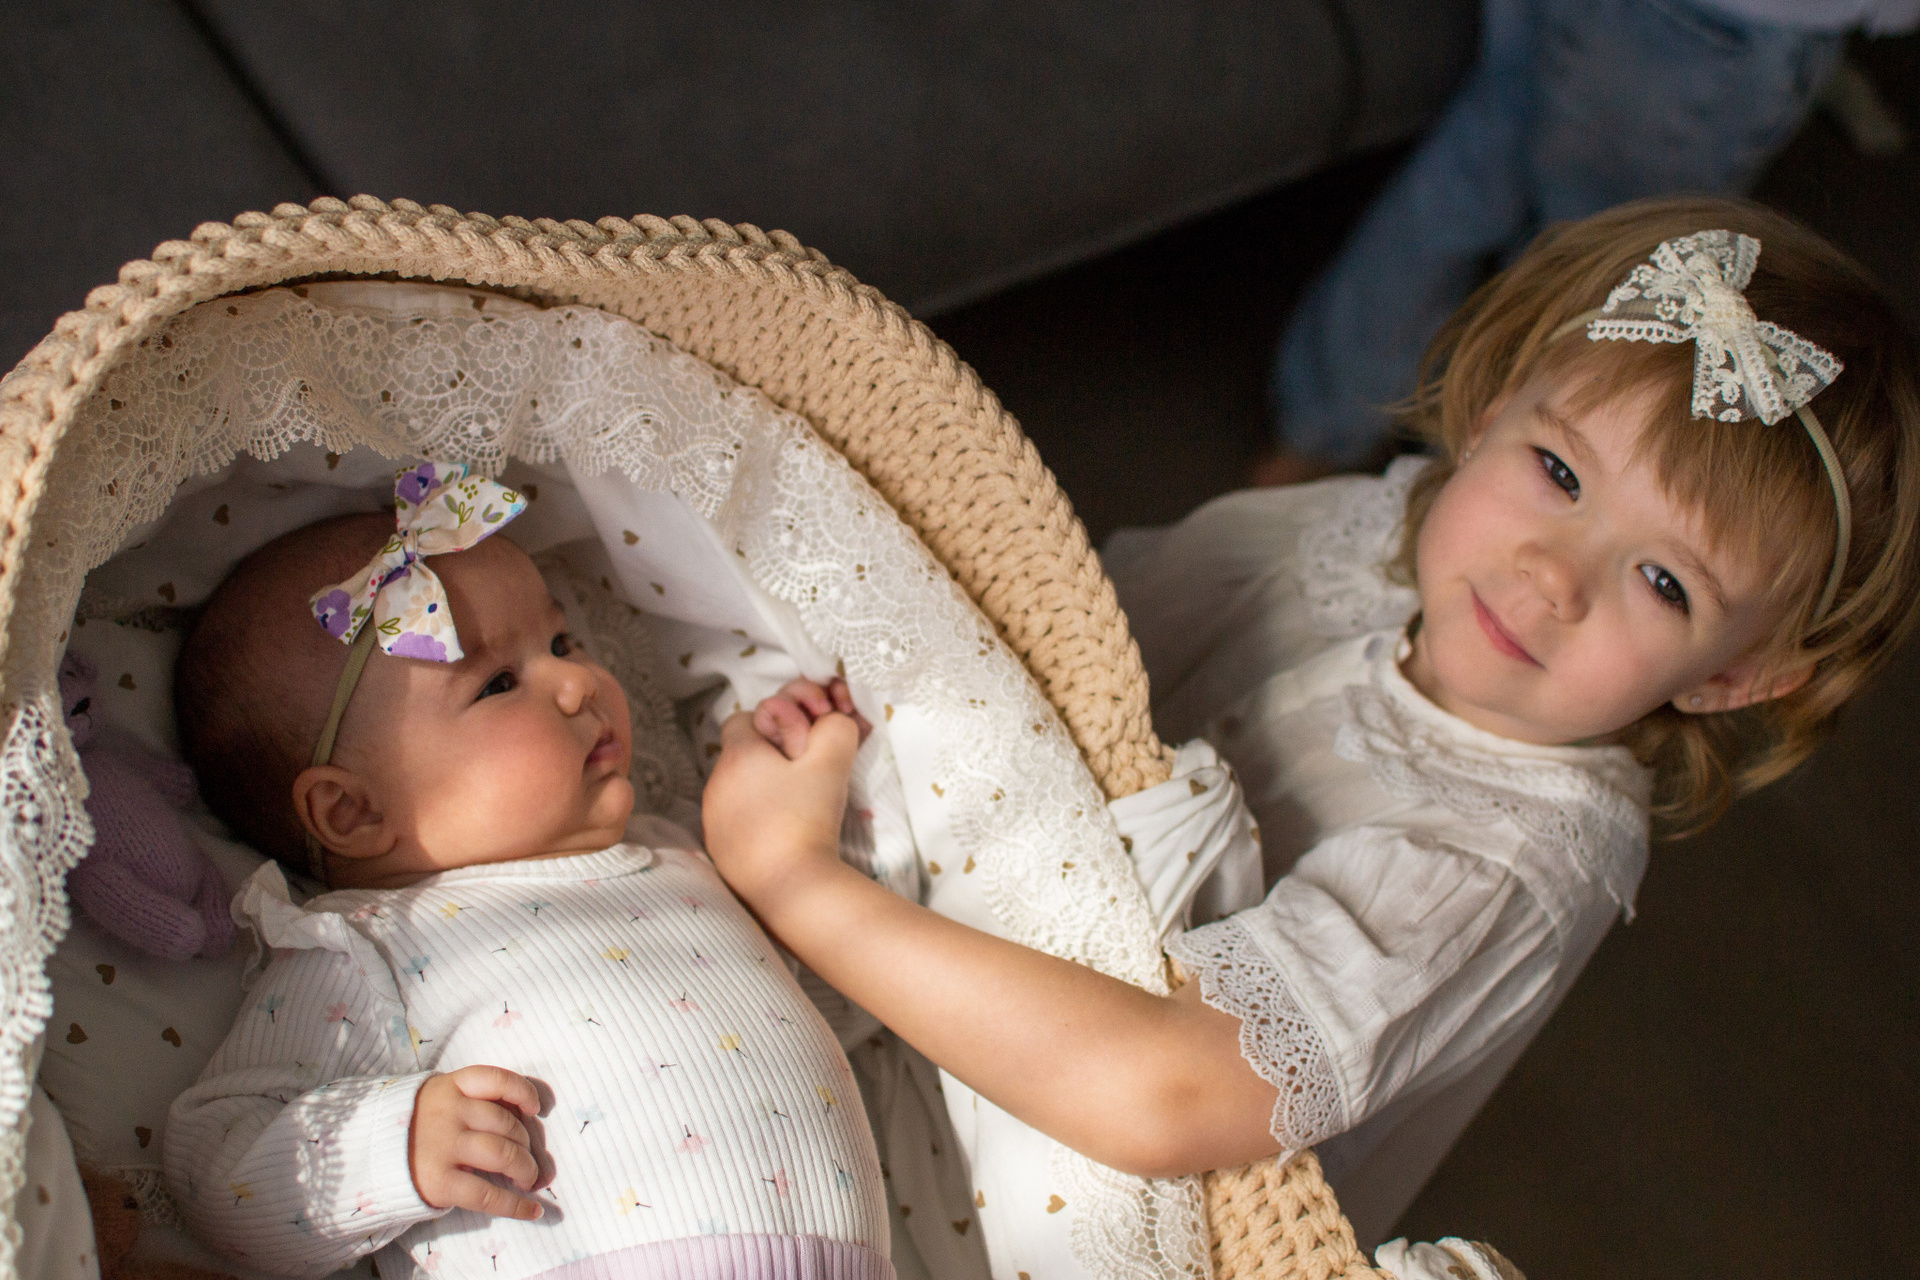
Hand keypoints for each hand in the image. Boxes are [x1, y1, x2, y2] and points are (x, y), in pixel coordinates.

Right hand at [409, 1066, 550, 1219]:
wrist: (362, 1156)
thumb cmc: (412, 1127)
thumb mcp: (435, 1098)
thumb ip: (470, 1099)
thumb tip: (523, 1117)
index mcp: (449, 1087)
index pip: (496, 1079)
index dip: (524, 1092)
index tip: (536, 1109)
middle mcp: (449, 1112)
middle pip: (507, 1123)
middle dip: (527, 1144)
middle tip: (529, 1160)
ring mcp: (444, 1146)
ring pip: (504, 1154)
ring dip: (526, 1169)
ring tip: (528, 1180)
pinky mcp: (439, 1181)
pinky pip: (488, 1194)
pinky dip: (517, 1205)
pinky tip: (532, 1211)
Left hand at [704, 681, 863, 907]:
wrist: (790, 887)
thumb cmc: (807, 819)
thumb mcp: (832, 763)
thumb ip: (836, 729)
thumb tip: (834, 720)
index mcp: (738, 755)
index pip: (743, 718)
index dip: (773, 723)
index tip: (799, 745)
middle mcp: (716, 783)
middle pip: (742, 755)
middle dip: (771, 758)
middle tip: (804, 774)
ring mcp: (713, 818)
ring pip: (738, 788)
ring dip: (762, 789)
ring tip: (796, 807)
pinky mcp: (718, 849)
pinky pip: (735, 820)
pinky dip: (756, 819)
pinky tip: (782, 834)